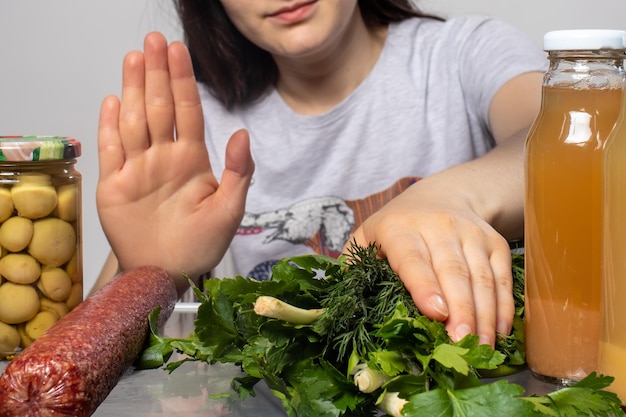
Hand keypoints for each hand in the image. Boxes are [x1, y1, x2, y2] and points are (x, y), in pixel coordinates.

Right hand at [96, 32, 253, 292]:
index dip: (184, 80)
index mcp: (192, 160)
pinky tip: (112, 101)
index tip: (179, 51)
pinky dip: (110, 126)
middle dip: (158, 74)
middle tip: (154, 41)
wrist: (168, 274)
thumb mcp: (229, 210)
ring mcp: (138, 169)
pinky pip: (112, 150)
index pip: (188, 112)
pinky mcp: (114, 185)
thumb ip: (238, 172)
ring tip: (134, 58)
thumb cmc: (201, 244)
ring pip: (135, 121)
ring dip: (134, 89)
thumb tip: (241, 132)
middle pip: (160, 108)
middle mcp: (164, 157)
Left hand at [349, 176, 514, 347]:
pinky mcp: (495, 243)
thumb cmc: (396, 227)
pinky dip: (504, 307)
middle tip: (462, 345)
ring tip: (483, 348)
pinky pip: (504, 278)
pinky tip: (500, 333)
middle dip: (461, 310)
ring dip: (485, 316)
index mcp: (400, 228)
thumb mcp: (367, 237)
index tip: (435, 314)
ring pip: (482, 277)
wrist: (443, 195)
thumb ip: (353, 266)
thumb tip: (338, 305)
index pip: (413, 258)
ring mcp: (471, 234)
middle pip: (453, 271)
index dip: (424, 285)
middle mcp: (439, 226)